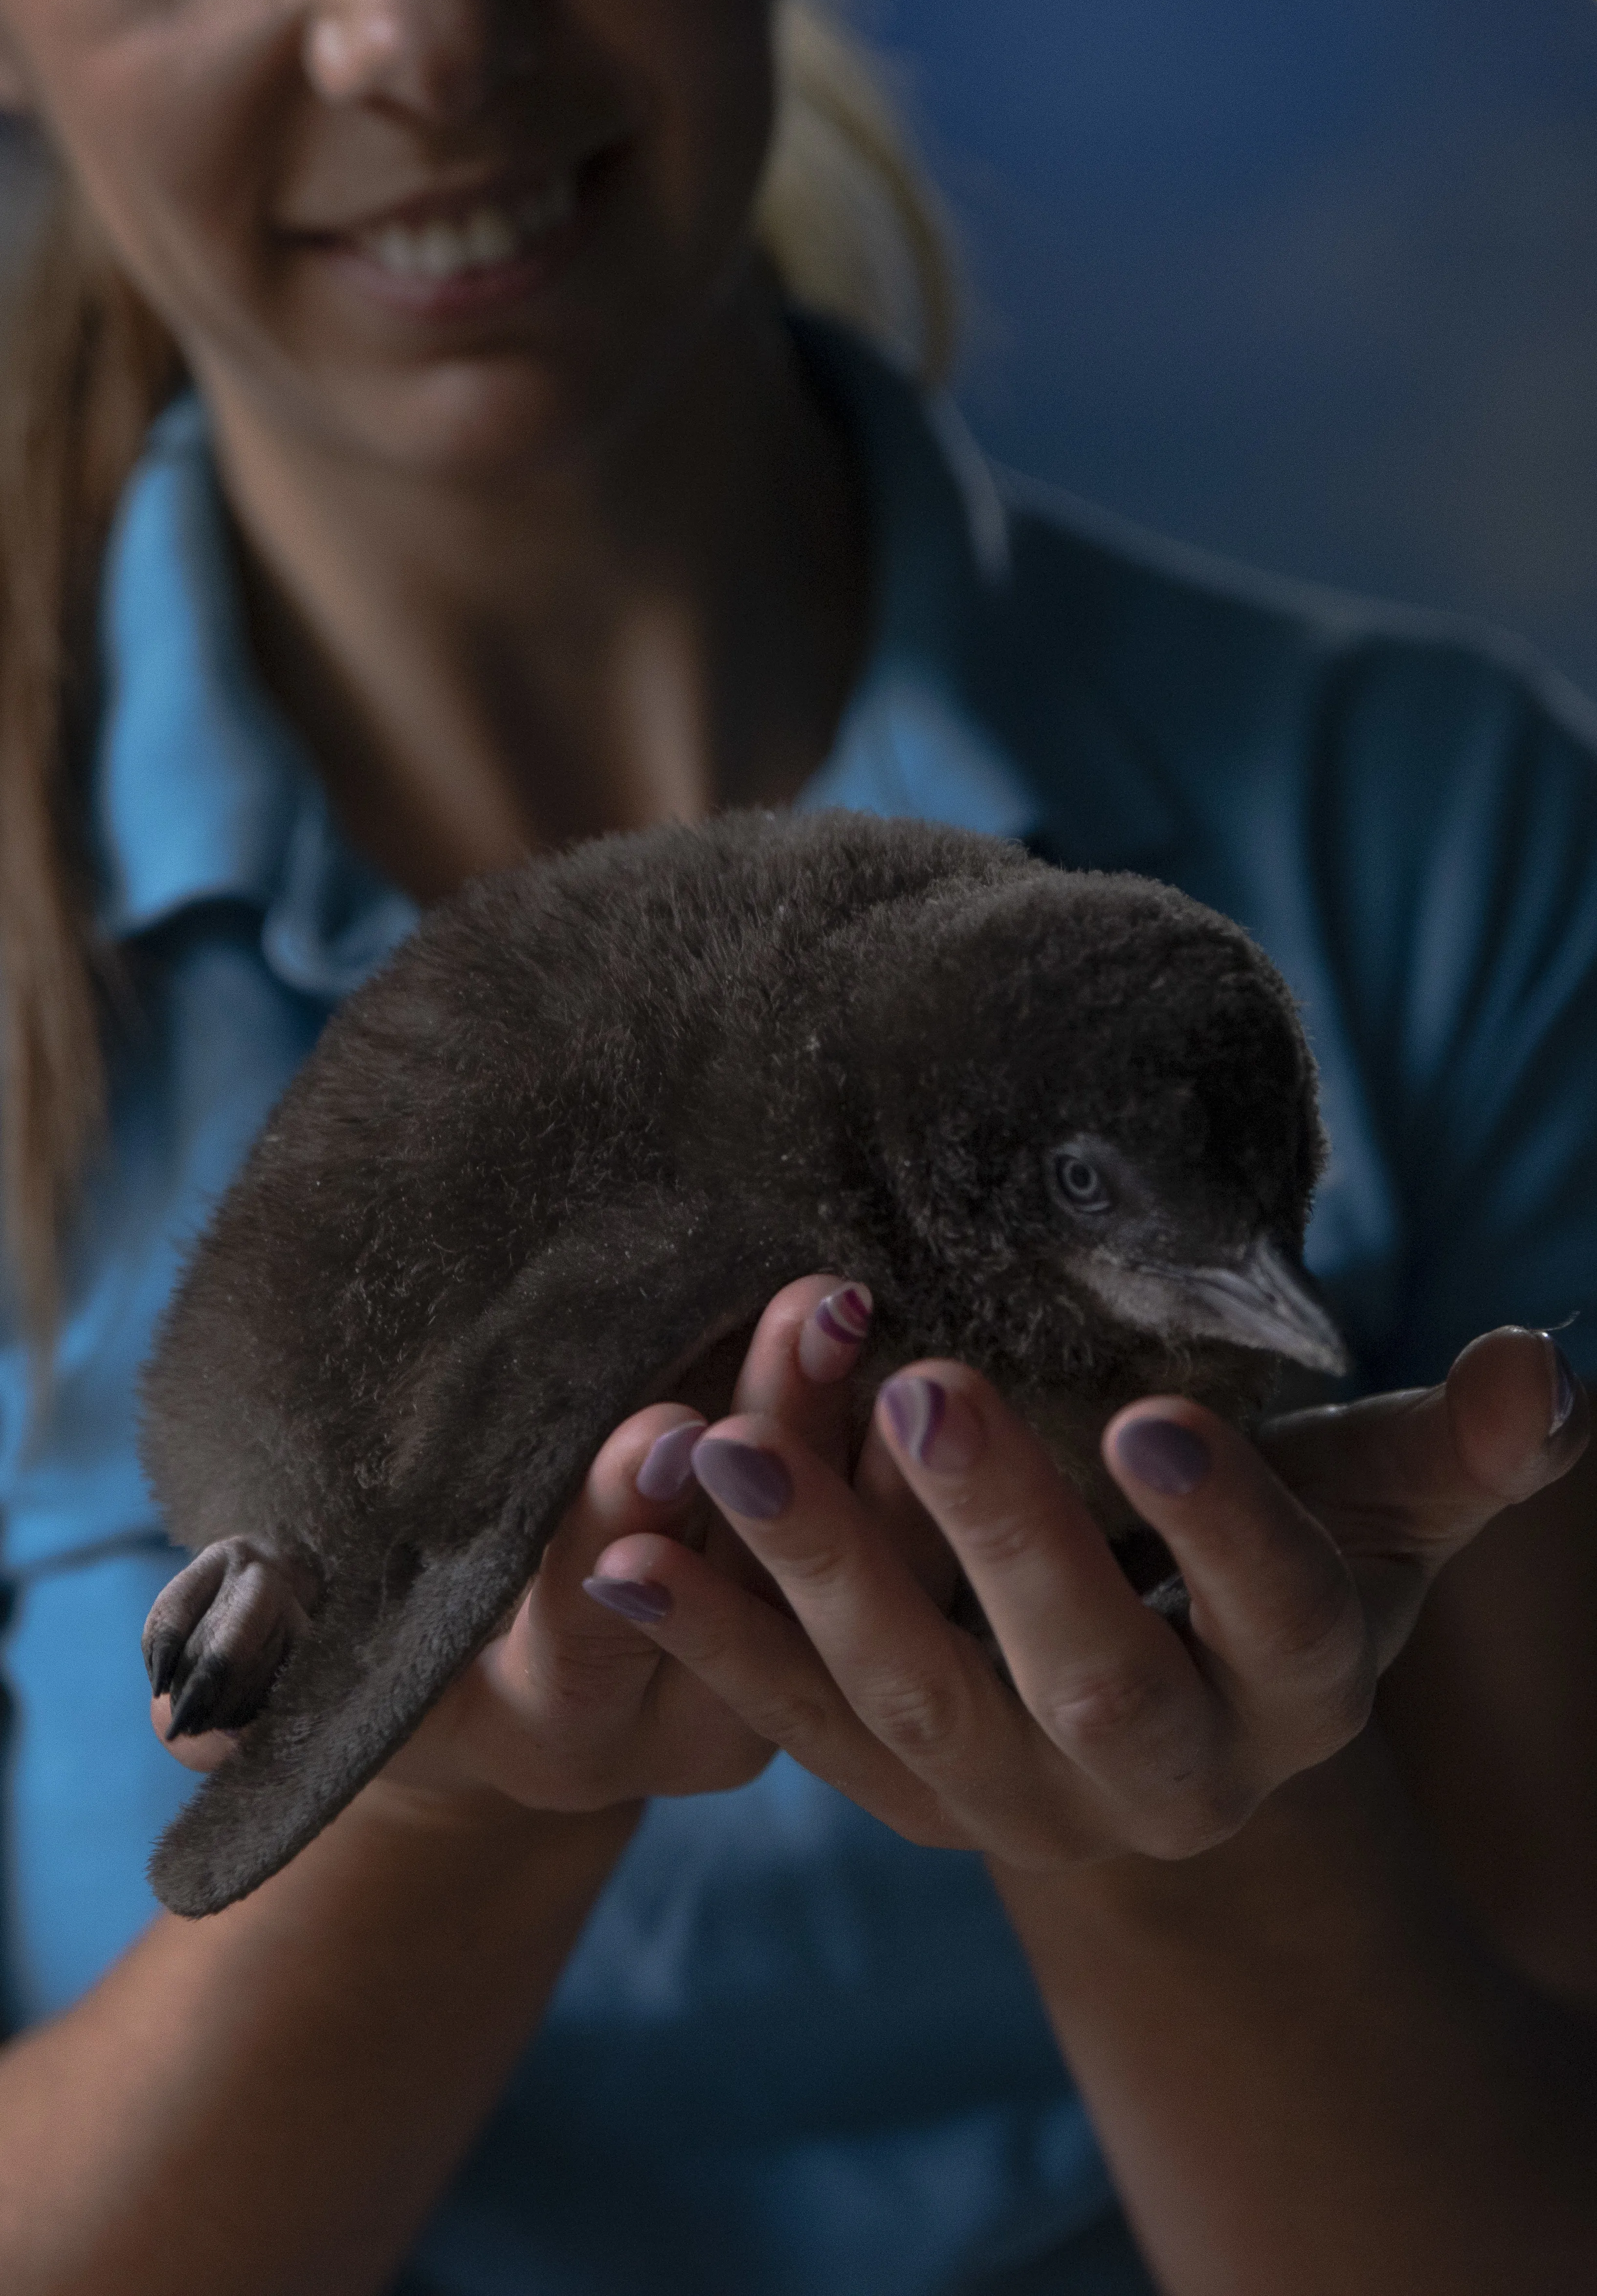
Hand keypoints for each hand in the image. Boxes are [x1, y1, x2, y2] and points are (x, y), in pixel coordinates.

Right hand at [150, 1275, 877, 1820]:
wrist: (511, 1686)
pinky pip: (905, 1547)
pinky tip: (929, 1347)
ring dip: (861, 1427)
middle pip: (745, 1580)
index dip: (617, 1527)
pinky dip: (913, 1452)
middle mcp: (684, 1714)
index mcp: (557, 1719)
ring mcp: (782, 1675)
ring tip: (868, 1299)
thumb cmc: (401, 1636)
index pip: (591, 1626)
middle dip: (774, 1441)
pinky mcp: (850, 1629)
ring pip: (843, 1562)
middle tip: (810, 1316)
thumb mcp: (327, 1666)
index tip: (656, 1432)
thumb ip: (274, 1666)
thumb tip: (189, 1712)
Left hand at [580, 1326, 1586, 1870]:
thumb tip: (1553, 1370)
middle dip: (1006, 1541)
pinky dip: (709, 1637)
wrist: (1164, 1701)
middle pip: (1090, 1673)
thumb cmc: (1267, 1563)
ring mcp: (1015, 1801)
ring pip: (915, 1707)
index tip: (1148, 1417)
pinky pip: (795, 1723)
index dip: (1223, 1529)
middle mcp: (1162, 1775)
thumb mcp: (1363, 1510)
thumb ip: (1440, 1452)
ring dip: (818, 1581)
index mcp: (1297, 1692)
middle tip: (925, 1391)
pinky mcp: (897, 1789)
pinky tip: (619, 1546)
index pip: (1280, 1615)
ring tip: (724, 1449)